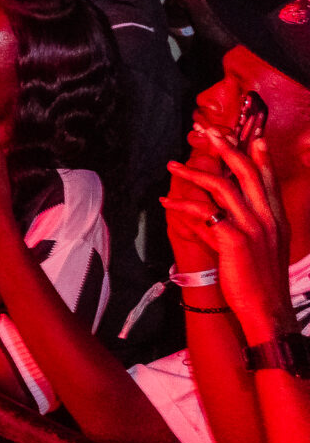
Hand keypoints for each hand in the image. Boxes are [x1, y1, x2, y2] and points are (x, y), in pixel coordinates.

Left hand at [169, 128, 296, 342]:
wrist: (268, 310)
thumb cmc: (260, 280)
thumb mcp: (259, 247)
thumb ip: (239, 224)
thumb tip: (211, 212)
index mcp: (277, 218)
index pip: (269, 179)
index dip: (260, 156)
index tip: (253, 135)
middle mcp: (268, 218)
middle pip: (246, 173)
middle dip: (227, 148)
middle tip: (209, 132)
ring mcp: (253, 228)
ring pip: (222, 187)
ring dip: (193, 173)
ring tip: (172, 166)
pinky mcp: (235, 240)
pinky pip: (204, 213)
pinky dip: (182, 206)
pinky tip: (166, 204)